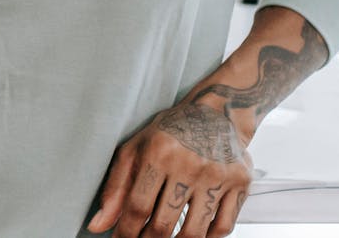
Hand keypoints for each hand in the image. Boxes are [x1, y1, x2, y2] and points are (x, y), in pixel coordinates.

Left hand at [87, 100, 252, 237]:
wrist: (216, 112)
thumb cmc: (172, 131)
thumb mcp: (137, 148)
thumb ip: (116, 187)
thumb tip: (98, 226)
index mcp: (159, 151)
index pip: (137, 207)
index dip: (125, 233)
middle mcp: (189, 163)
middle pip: (163, 225)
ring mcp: (217, 174)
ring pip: (193, 234)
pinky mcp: (240, 183)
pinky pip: (222, 228)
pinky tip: (194, 233)